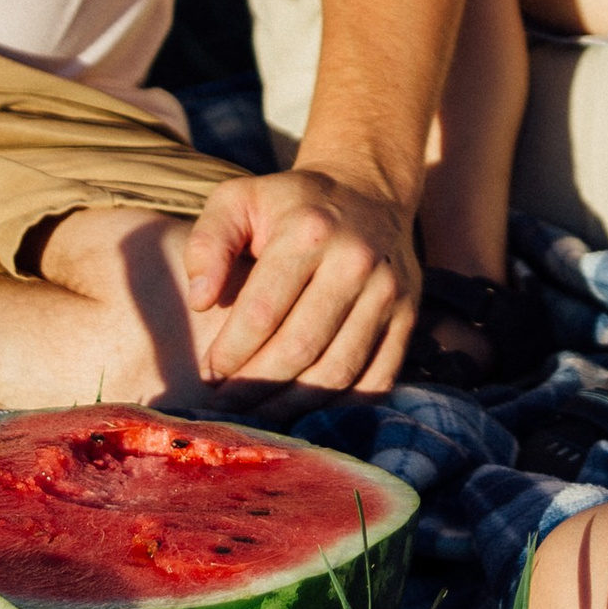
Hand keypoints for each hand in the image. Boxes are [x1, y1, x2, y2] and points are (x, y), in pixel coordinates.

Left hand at [183, 170, 419, 392]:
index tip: (209, 373)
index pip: (263, 310)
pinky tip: (306, 414)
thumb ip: (209, 244)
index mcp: (308, 231)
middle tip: (227, 406)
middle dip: (256, 385)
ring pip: (338, 371)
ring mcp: (388, 292)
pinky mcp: (408, 317)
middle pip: (300, 347)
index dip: (232, 350)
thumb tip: (199, 302)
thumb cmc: (290, 204)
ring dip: (293, 405)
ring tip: (259, 417)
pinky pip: (376, 379)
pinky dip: (340, 406)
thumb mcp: (238, 200)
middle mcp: (355, 261)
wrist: (369, 191)